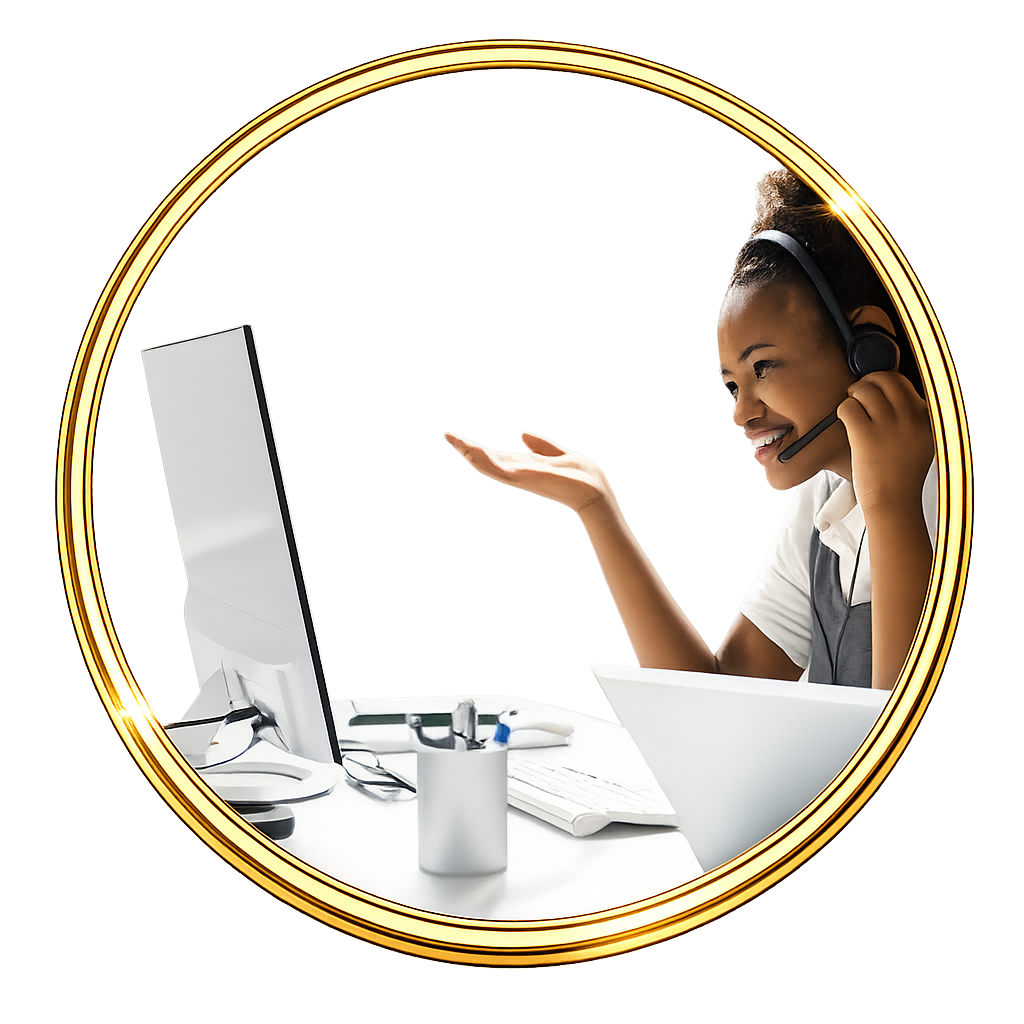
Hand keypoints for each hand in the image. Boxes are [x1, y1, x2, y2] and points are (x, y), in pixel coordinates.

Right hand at [444, 431, 610, 513]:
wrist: (592, 491)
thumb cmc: (579, 475)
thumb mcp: (557, 452)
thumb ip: (540, 445)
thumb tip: (522, 435)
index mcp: (524, 465)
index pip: (496, 455)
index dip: (479, 447)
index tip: (461, 438)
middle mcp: (518, 471)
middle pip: (486, 458)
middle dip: (467, 449)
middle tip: (448, 437)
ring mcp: (518, 476)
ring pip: (488, 463)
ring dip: (469, 452)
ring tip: (453, 440)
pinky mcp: (522, 478)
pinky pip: (498, 468)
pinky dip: (483, 460)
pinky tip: (471, 451)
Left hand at [838, 371, 933, 516]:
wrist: (894, 502)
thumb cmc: (902, 475)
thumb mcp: (922, 441)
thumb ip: (912, 417)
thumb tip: (891, 396)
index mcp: (926, 415)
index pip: (903, 382)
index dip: (884, 384)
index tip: (876, 392)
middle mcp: (910, 415)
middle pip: (884, 379)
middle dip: (867, 383)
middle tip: (859, 396)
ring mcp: (888, 424)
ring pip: (864, 389)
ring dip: (853, 396)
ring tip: (852, 410)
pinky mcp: (866, 434)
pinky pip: (848, 407)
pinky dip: (843, 411)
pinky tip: (846, 422)